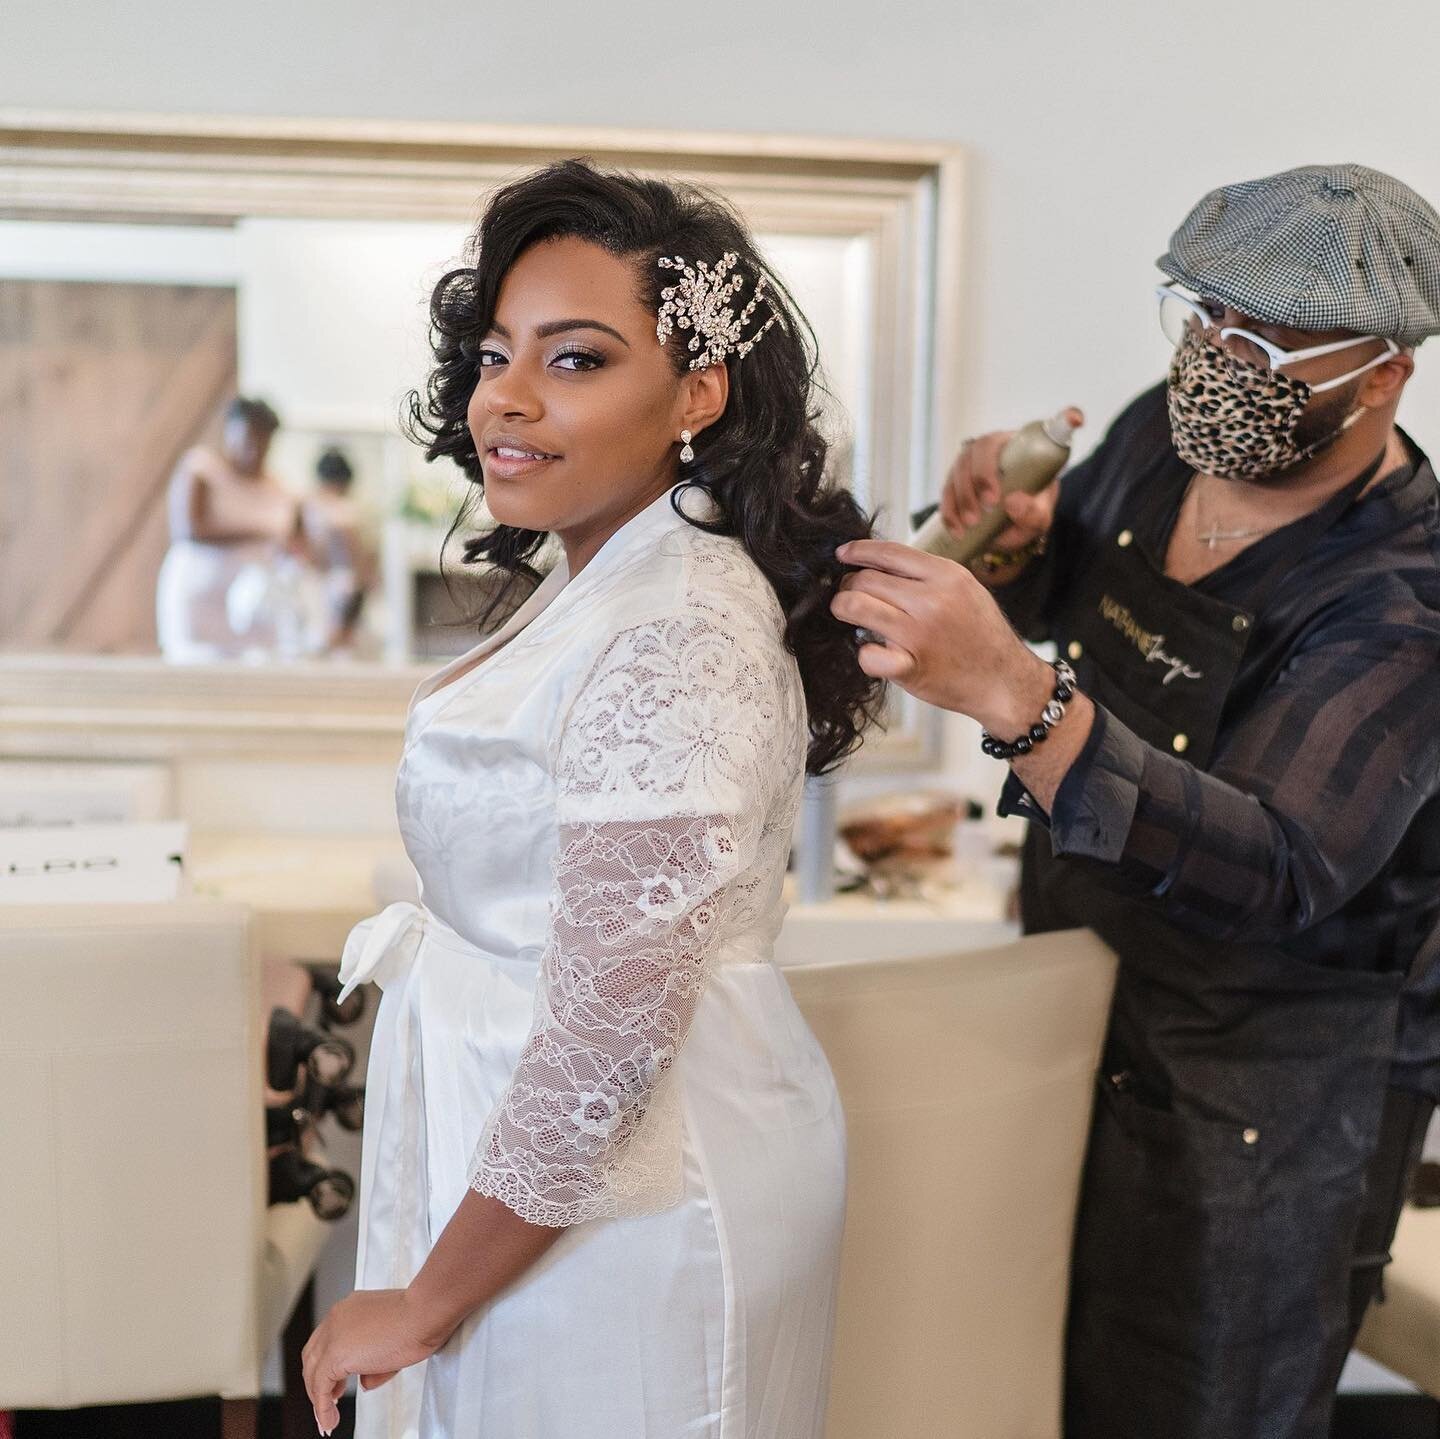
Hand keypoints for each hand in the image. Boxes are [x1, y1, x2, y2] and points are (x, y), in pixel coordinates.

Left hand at [301, 1288, 444, 1434]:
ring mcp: (333, 1334)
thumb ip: (372, 1358)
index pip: (328, 1338)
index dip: (328, 1362)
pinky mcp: (335, 1355)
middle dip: (318, 1380)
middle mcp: (337, 1318)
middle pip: (313, 1354)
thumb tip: (365, 1381)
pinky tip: (330, 1420)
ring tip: (328, 1416)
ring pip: (312, 1371)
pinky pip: (320, 1388)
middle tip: (331, 1398)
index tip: (337, 1381)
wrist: (424, 1313)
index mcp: (350, 1308)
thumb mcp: (391, 1336)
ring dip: (319, 1396)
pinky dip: (322, 1407)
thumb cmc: (420, 1318)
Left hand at [831, 539, 1051, 729]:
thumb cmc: (981, 635)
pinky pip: (866, 654)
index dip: (858, 551)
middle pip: (865, 579)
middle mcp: (932, 600)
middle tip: (848, 596)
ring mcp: (919, 635)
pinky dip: (865, 654)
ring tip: (850, 616)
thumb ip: (927, 575)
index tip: (842, 554)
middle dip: (848, 586)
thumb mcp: (965, 590)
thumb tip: (879, 563)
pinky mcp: (910, 668)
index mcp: (947, 576)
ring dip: (844, 610)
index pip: (889, 552)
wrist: (1005, 681)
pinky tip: (875, 653)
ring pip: (856, 607)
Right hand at [938, 408, 1081, 552]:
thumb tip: (1013, 501)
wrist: (1005, 527)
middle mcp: (993, 449)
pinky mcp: (953, 482)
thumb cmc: (1027, 513)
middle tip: (990, 504)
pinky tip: (957, 528)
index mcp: (1020, 448)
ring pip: (958, 468)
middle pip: (981, 448)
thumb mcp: (1039, 518)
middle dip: (982, 476)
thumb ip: (1033, 514)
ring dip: (962, 496)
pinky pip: (946, 491)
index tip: (1068, 425)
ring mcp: (969, 464)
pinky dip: (949, 510)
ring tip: (972, 523)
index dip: (1052, 422)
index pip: (1028, 432)